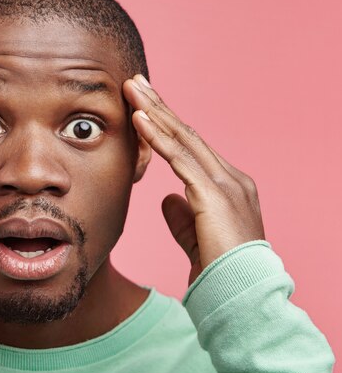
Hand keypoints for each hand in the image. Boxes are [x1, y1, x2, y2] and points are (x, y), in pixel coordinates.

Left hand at [123, 75, 264, 284]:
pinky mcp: (213, 193)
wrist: (240, 291)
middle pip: (187, 133)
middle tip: (136, 81)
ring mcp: (225, 182)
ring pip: (183, 138)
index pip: (191, 146)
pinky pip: (179, 158)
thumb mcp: (195, 236)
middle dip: (159, 106)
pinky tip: (140, 118)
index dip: (166, 123)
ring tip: (132, 88)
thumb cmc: (220, 269)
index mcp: (228, 185)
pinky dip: (157, 137)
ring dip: (154, 111)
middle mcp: (230, 177)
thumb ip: (182, 214)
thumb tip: (167, 198)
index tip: (145, 105)